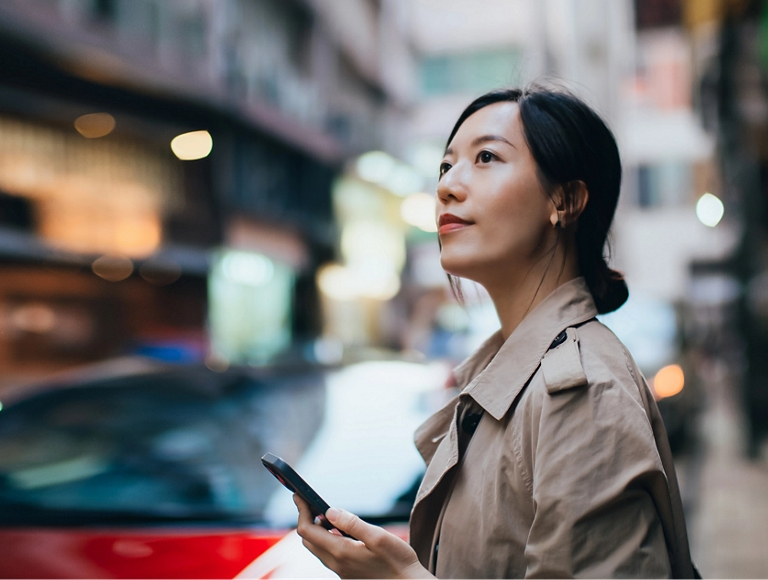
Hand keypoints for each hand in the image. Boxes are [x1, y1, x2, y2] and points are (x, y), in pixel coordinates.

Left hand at [294, 495, 433, 578]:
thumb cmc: (397, 562)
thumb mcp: (378, 537)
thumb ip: (352, 524)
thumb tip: (329, 512)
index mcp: (341, 552)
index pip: (307, 531)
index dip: (301, 511)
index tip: (299, 495)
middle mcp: (337, 564)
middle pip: (308, 540)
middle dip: (306, 519)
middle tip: (310, 502)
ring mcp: (341, 571)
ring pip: (317, 549)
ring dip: (316, 530)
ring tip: (325, 514)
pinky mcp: (347, 574)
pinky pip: (328, 555)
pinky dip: (326, 540)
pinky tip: (339, 531)